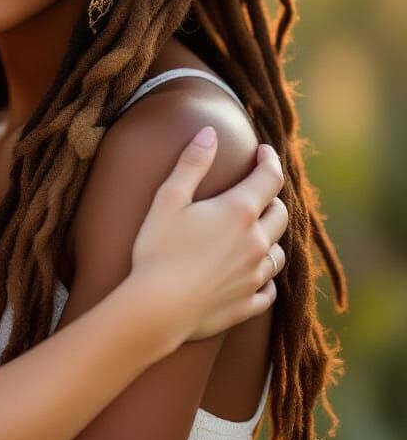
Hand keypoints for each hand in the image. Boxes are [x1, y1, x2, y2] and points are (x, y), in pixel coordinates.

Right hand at [130, 126, 287, 343]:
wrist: (158, 307)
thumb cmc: (158, 249)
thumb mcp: (168, 199)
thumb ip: (192, 164)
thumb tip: (209, 132)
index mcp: (239, 211)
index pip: (269, 177)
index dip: (269, 160)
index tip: (262, 151)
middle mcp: (257, 242)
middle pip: (281, 213)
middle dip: (271, 197)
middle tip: (256, 190)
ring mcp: (256, 275)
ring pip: (278, 251)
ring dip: (269, 236)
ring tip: (253, 233)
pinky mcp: (249, 302)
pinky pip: (269, 287)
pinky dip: (264, 276)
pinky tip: (251, 274)